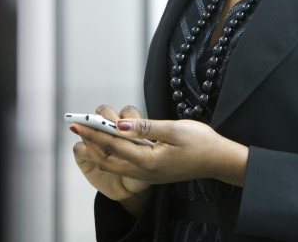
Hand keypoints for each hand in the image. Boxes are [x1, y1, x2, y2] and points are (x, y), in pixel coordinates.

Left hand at [70, 104, 248, 208]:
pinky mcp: (152, 173)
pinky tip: (114, 142)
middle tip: (79, 128)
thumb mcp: (175, 130)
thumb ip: (145, 128)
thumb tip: (119, 125)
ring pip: (115, 164)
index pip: (113, 145)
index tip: (78, 123)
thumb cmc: (201, 142)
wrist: (219, 160)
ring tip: (92, 133)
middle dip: (91, 143)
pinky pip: (125, 165)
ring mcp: (147, 175)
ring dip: (101, 148)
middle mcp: (144, 171)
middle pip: (107, 160)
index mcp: (148, 161)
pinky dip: (114, 153)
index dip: (94, 133)